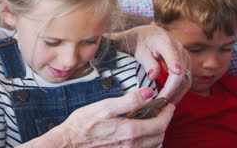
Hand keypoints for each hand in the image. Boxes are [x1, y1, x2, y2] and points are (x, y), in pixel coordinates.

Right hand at [59, 88, 174, 147]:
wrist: (69, 143)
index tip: (168, 104)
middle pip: (160, 135)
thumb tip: (149, 93)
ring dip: (156, 132)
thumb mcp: (104, 106)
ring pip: (153, 145)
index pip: (160, 123)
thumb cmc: (82, 125)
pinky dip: (147, 142)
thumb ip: (129, 100)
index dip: (168, 113)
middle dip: (164, 122)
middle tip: (161, 110)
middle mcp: (132, 145)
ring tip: (151, 120)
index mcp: (130, 131)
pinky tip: (138, 133)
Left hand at [109, 25, 191, 103]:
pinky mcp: (185, 62)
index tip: (176, 72)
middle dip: (172, 90)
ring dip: (177, 93)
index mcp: (164, 41)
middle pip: (181, 73)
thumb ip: (147, 62)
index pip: (172, 55)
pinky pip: (186, 79)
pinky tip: (171, 99)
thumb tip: (153, 76)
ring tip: (165, 105)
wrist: (147, 34)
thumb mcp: (138, 50)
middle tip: (159, 103)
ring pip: (186, 79)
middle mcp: (178, 48)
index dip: (175, 64)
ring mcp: (184, 55)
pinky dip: (179, 90)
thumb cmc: (139, 42)